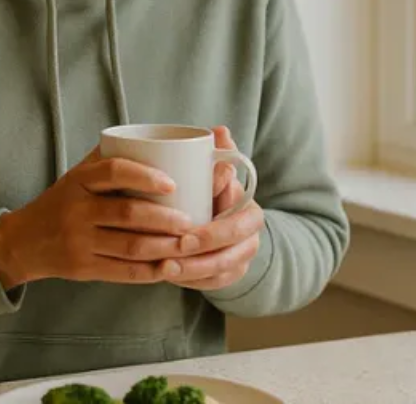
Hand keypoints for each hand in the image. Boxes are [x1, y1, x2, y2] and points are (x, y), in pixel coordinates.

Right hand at [0, 146, 195, 289]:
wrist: (24, 241)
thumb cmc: (62, 202)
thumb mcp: (77, 175)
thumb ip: (108, 157)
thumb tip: (157, 139)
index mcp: (79, 180)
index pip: (115, 171)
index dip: (146, 176)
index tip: (173, 183)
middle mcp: (77, 210)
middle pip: (128, 213)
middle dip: (165, 219)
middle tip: (190, 221)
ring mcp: (79, 241)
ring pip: (130, 246)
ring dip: (164, 247)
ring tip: (187, 244)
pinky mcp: (83, 268)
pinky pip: (123, 272)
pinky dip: (150, 271)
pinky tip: (169, 267)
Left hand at [166, 126, 265, 290]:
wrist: (224, 221)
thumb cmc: (214, 192)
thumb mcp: (218, 173)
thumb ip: (219, 155)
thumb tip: (219, 130)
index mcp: (250, 212)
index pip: (237, 223)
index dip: (213, 229)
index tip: (186, 229)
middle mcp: (250, 239)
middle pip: (230, 252)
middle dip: (201, 254)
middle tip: (173, 250)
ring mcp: (240, 261)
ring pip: (220, 272)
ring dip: (192, 272)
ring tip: (164, 268)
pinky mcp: (228, 277)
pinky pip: (212, 284)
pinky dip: (191, 282)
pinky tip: (168, 277)